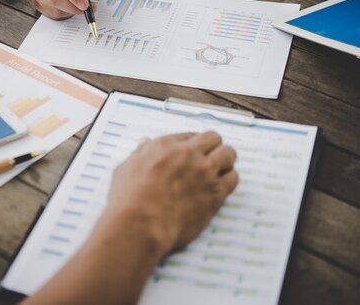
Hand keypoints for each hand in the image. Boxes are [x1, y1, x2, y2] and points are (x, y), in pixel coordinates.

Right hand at [105, 132, 238, 253]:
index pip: (190, 136)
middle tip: (209, 159)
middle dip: (213, 147)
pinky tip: (221, 187)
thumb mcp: (126, 168)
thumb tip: (145, 143)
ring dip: (225, 161)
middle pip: (214, 138)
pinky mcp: (215, 193)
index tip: (193, 154)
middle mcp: (188, 154)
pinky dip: (229, 180)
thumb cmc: (128, 199)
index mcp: (166, 145)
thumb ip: (140, 153)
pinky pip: (233, 178)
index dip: (193, 145)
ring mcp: (204, 172)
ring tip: (218, 172)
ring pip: (229, 154)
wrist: (140, 224)